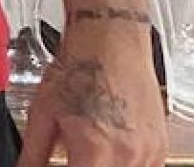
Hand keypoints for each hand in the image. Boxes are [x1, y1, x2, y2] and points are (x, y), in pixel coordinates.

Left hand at [17, 15, 167, 166]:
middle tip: (72, 157)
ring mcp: (149, 153)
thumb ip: (33, 154)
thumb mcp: (42, 113)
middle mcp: (128, 156)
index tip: (63, 163)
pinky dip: (122, 165)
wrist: (111, 38)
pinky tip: (107, 149)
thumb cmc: (80, 67)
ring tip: (88, 149)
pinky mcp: (161, 147)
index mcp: (96, 151)